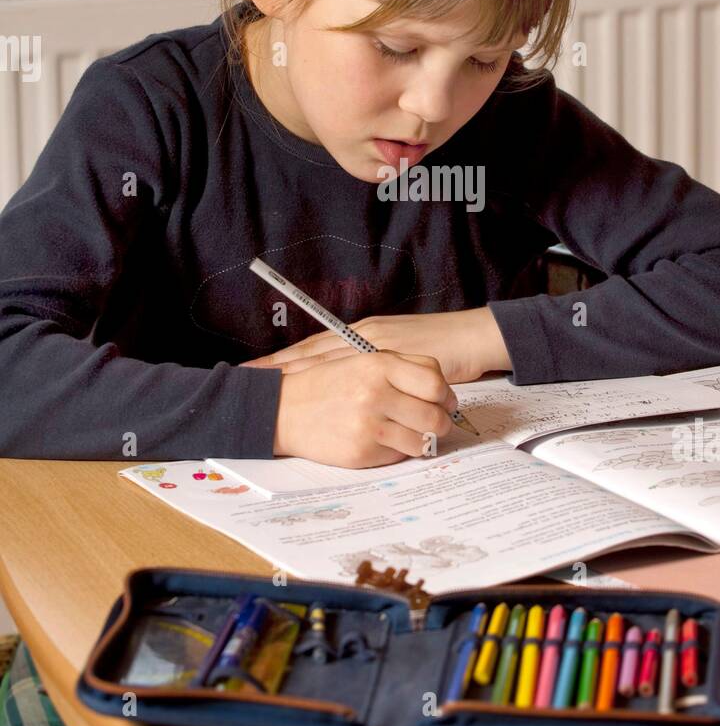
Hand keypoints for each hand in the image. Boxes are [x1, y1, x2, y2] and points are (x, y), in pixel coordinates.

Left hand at [240, 308, 511, 383]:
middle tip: (243, 379)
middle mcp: (363, 337)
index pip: (314, 348)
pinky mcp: (390, 357)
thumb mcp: (399, 353)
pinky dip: (329, 382)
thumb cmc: (440, 345)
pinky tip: (312, 391)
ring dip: (296, 374)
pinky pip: (348, 372)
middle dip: (277, 367)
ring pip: (325, 359)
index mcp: (362, 334)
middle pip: (311, 353)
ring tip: (266, 389)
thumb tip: (347, 383)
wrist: (472, 336)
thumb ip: (374, 366)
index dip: (282, 360)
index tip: (251, 370)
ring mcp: (374, 346)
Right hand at [271, 350, 459, 466]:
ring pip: (422, 440)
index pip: (434, 382)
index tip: (445, 401)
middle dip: (441, 421)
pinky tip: (386, 440)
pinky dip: (399, 450)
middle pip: (434, 415)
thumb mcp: (361, 360)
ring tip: (413, 433)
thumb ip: (402, 367)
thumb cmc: (326, 383)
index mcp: (378, 365)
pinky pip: (399, 455)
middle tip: (435, 422)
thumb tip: (442, 389)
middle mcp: (376, 393)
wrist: (282, 410)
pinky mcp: (362, 452)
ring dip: (423, 439)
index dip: (446, 395)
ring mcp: (369, 425)